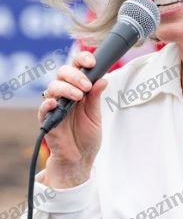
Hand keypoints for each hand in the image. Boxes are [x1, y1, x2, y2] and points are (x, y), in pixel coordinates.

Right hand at [38, 51, 106, 187]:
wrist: (79, 158)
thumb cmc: (87, 136)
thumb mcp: (96, 115)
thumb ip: (96, 97)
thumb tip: (103, 79)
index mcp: (79, 90)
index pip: (76, 68)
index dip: (82, 60)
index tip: (92, 62)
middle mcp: (65, 95)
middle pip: (62, 73)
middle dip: (75, 75)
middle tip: (86, 86)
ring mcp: (54, 106)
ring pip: (53, 87)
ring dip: (66, 88)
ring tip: (79, 97)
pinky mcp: (47, 119)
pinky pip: (43, 108)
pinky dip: (49, 103)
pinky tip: (56, 103)